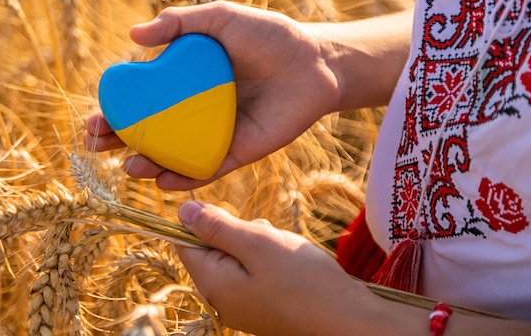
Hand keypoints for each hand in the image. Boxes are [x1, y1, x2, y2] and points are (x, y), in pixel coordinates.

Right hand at [84, 1, 340, 189]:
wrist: (315, 62)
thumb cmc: (269, 36)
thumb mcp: (220, 20)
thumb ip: (179, 23)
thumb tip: (132, 35)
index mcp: (185, 82)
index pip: (141, 101)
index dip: (114, 111)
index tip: (94, 117)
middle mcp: (194, 111)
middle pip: (149, 132)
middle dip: (120, 142)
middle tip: (98, 146)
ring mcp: (214, 134)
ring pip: (172, 157)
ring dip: (147, 166)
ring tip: (131, 166)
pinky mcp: (237, 152)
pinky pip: (205, 170)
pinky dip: (183, 178)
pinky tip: (164, 180)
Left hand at [175, 202, 530, 334]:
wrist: (348, 320)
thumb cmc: (303, 280)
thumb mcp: (256, 243)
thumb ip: (217, 227)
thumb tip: (182, 210)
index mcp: (213, 284)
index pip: (185, 244)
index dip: (203, 222)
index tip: (235, 219)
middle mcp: (221, 299)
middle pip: (213, 249)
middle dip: (239, 233)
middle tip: (267, 238)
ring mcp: (242, 305)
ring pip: (237, 257)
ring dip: (258, 244)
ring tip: (284, 251)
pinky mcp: (261, 305)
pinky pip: (254, 271)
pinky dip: (269, 259)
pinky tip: (290, 263)